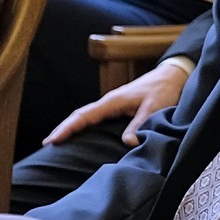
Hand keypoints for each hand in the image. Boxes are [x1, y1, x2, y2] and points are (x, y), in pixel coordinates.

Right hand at [43, 57, 191, 145]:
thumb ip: (140, 124)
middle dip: (63, 129)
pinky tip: (83, 136)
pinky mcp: (119, 108)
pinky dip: (85, 126)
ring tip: (58, 143)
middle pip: (80, 116)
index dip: (67, 128)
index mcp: (113, 101)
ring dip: (73, 128)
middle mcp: (109, 102)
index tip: (52, 140)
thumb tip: (127, 142)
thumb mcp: (154, 107)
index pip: (83, 116)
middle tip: (47, 144)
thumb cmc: (164, 89)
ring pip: (87, 117)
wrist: (173, 75)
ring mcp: (113, 105)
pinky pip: (97, 118)